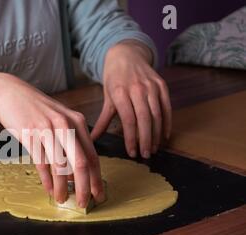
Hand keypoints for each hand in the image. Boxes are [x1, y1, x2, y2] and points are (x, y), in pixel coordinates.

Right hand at [0, 73, 104, 206]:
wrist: (9, 93)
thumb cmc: (35, 108)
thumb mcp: (59, 118)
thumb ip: (71, 139)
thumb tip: (78, 169)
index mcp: (77, 122)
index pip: (93, 155)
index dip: (97, 178)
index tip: (99, 193)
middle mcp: (65, 125)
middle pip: (81, 163)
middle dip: (85, 187)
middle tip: (84, 203)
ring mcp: (47, 130)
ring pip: (61, 166)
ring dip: (63, 187)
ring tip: (62, 199)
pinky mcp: (30, 135)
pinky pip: (42, 163)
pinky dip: (47, 179)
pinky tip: (49, 189)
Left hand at [91, 40, 171, 157]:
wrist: (126, 54)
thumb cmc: (114, 79)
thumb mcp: (107, 98)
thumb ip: (103, 121)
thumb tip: (91, 139)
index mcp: (120, 93)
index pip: (128, 120)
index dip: (131, 138)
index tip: (132, 153)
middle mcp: (137, 89)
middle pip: (144, 119)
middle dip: (145, 140)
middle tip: (145, 155)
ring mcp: (151, 86)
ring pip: (157, 114)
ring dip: (156, 134)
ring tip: (153, 148)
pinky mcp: (162, 85)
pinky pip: (166, 107)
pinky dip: (167, 122)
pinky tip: (165, 136)